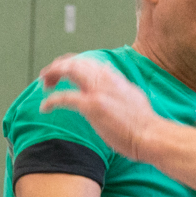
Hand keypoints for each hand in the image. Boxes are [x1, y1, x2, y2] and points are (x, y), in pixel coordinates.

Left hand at [38, 54, 156, 158]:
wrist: (151, 135)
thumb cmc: (144, 123)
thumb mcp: (133, 97)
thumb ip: (120, 89)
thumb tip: (115, 87)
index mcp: (113, 77)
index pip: (87, 62)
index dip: (72, 64)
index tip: (63, 72)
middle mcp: (105, 78)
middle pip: (75, 61)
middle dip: (58, 66)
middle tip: (47, 78)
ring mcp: (98, 91)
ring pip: (68, 70)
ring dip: (53, 74)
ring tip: (44, 84)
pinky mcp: (92, 106)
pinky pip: (64, 97)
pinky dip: (51, 101)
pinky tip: (45, 107)